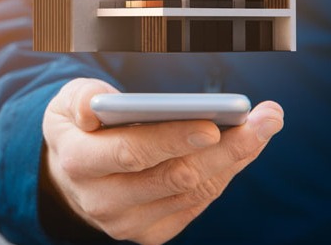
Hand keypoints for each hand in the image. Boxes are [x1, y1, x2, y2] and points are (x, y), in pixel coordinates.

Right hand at [42, 78, 283, 244]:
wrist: (71, 175)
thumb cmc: (77, 128)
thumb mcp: (66, 102)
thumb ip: (80, 98)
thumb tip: (98, 106)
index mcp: (78, 161)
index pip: (132, 152)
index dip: (173, 139)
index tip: (212, 124)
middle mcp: (102, 200)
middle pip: (174, 176)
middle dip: (226, 147)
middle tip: (264, 119)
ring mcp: (127, 223)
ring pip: (193, 191)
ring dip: (234, 159)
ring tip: (263, 126)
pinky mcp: (150, 232)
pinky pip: (196, 204)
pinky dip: (223, 174)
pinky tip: (242, 149)